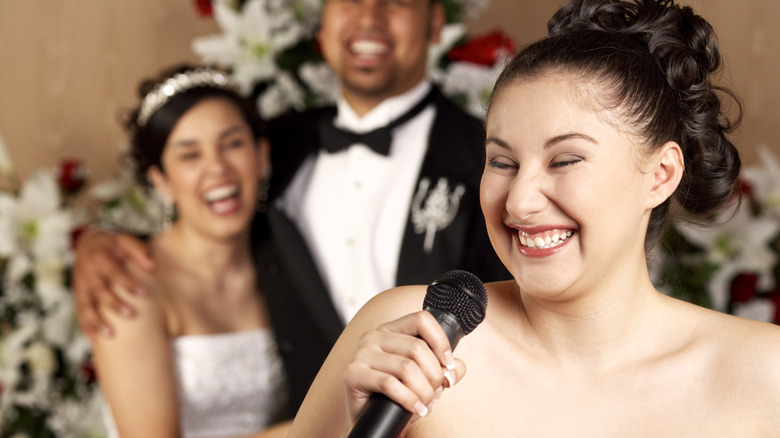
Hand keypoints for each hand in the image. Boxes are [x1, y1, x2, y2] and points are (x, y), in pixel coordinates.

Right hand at [72, 229, 153, 338]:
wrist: (88, 246)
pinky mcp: (79, 295)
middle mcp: (87, 273)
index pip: (113, 271)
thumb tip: (153, 267)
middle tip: (131, 315)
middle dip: (114, 304)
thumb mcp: (125, 241)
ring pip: (86, 306)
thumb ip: (139, 251)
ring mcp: (81, 286)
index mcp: (99, 258)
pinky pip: (80, 313)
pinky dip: (86, 326)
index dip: (127, 283)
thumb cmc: (113, 245)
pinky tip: (94, 340)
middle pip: (99, 291)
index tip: (144, 293)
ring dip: (97, 321)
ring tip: (111, 334)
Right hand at [343, 311, 466, 426]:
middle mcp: (374, 337)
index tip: (448, 364)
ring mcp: (361, 354)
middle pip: (417, 347)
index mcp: (391, 330)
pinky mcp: (353, 374)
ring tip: (425, 404)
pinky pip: (389, 384)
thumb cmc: (398, 397)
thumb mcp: (426, 379)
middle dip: (434, 375)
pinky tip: (416, 409)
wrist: (373, 421)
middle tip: (436, 392)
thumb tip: (455, 368)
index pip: (422, 320)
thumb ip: (446, 370)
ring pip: (406, 367)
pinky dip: (409, 399)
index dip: (440, 341)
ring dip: (423, 391)